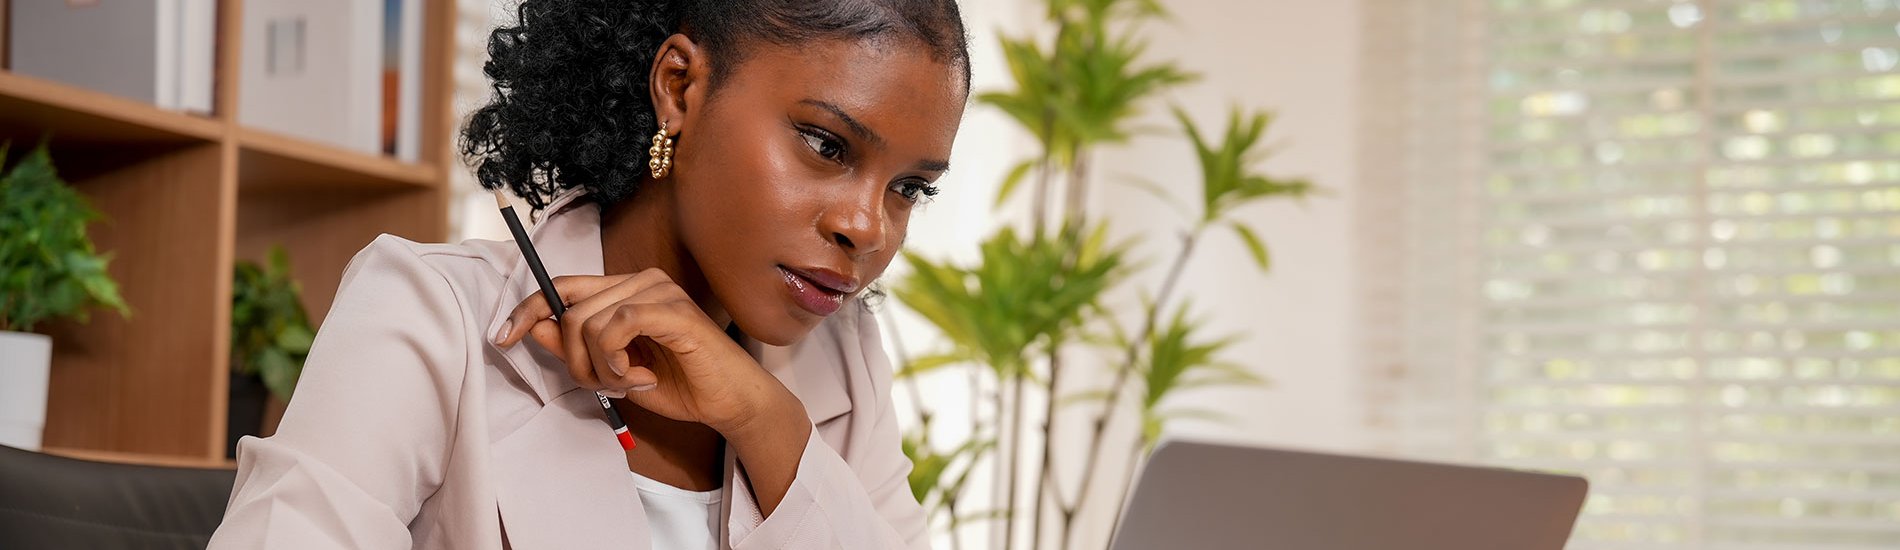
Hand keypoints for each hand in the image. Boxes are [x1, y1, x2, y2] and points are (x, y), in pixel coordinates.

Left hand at [491, 269, 801, 435]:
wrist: (729, 402)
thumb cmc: (680, 384)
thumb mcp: (612, 370)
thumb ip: (575, 347)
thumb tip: (533, 327)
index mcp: (627, 289)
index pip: (563, 287)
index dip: (528, 309)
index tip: (502, 337)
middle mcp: (642, 280)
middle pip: (570, 312)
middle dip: (573, 360)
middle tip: (606, 385)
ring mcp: (658, 291)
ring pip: (587, 322)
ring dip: (598, 367)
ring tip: (629, 382)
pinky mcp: (672, 311)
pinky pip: (615, 327)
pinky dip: (616, 360)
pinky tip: (639, 376)